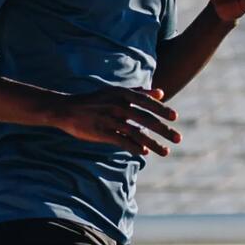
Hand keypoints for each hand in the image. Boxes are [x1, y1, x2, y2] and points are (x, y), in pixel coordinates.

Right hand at [47, 86, 180, 155]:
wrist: (66, 109)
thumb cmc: (93, 100)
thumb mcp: (115, 92)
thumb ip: (139, 92)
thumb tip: (161, 93)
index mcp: (122, 94)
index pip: (147, 103)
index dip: (162, 110)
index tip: (175, 118)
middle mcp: (118, 106)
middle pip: (146, 119)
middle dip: (164, 130)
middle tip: (178, 138)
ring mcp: (109, 119)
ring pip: (136, 133)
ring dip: (153, 143)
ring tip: (166, 152)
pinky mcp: (101, 132)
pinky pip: (122, 141)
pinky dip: (134, 147)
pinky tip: (145, 153)